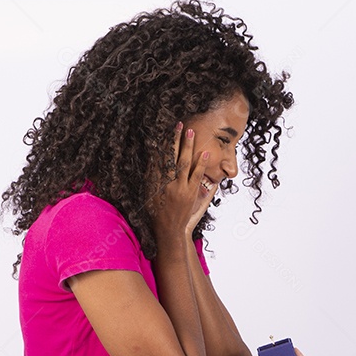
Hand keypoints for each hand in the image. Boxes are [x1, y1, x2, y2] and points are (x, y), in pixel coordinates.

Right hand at [150, 123, 212, 253]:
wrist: (168, 231)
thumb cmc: (158, 213)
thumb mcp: (150, 194)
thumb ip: (153, 178)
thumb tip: (154, 161)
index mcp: (155, 181)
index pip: (159, 156)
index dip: (163, 142)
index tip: (165, 130)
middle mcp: (166, 182)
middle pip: (172, 155)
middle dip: (176, 139)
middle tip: (180, 124)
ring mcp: (179, 188)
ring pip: (184, 162)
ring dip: (188, 145)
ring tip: (192, 131)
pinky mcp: (190, 194)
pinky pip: (196, 175)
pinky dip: (201, 163)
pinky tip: (205, 152)